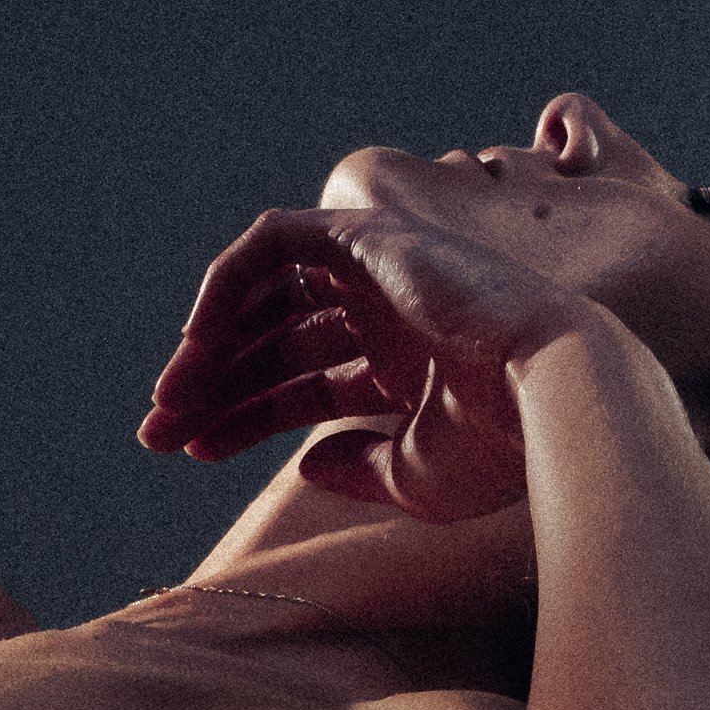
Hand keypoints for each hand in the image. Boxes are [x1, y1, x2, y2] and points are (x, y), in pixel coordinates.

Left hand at [136, 207, 600, 522]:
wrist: (553, 394)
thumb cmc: (501, 446)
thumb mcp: (414, 475)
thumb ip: (359, 469)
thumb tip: (305, 465)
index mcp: (408, 364)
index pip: (304, 383)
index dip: (244, 417)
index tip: (192, 452)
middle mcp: (391, 311)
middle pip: (276, 343)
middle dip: (214, 386)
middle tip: (157, 432)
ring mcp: (380, 269)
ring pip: (266, 295)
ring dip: (211, 344)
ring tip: (170, 399)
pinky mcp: (367, 234)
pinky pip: (271, 244)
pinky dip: (227, 285)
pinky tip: (199, 344)